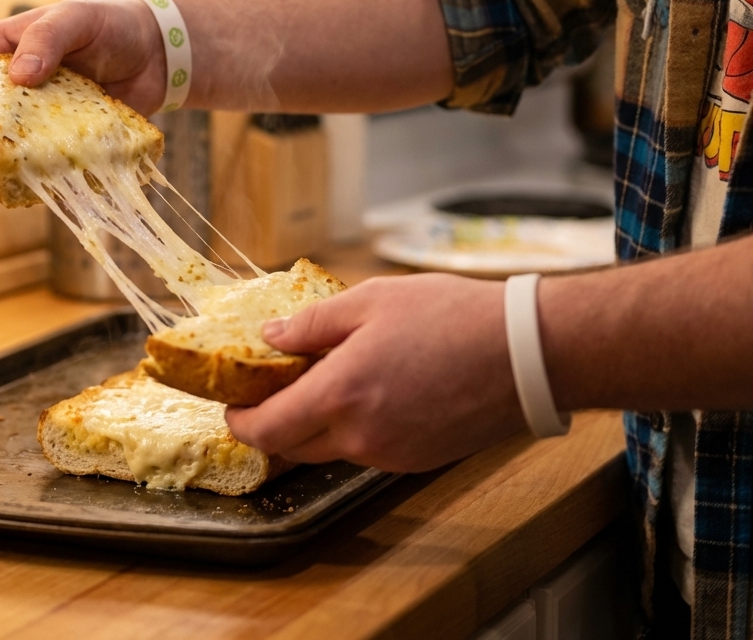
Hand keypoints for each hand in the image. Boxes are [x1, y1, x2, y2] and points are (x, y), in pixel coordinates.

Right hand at [0, 0, 165, 175]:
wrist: (158, 53)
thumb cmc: (112, 24)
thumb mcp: (76, 18)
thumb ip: (47, 38)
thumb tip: (18, 75)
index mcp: (3, 50)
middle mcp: (12, 87)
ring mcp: (35, 117)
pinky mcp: (61, 140)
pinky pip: (37, 163)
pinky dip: (30, 177)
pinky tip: (33, 187)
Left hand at [224, 274, 525, 472]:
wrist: (527, 354)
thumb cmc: (450, 317)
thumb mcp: (371, 301)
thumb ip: (312, 325)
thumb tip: (270, 338)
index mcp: (341, 396)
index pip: (267, 430)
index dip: (241, 420)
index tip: (234, 403)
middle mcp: (362, 437)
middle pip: (293, 447)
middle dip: (274, 422)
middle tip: (276, 384)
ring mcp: (392, 454)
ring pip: (331, 449)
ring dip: (316, 423)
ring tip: (329, 377)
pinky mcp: (418, 459)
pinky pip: (367, 450)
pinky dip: (353, 428)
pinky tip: (371, 390)